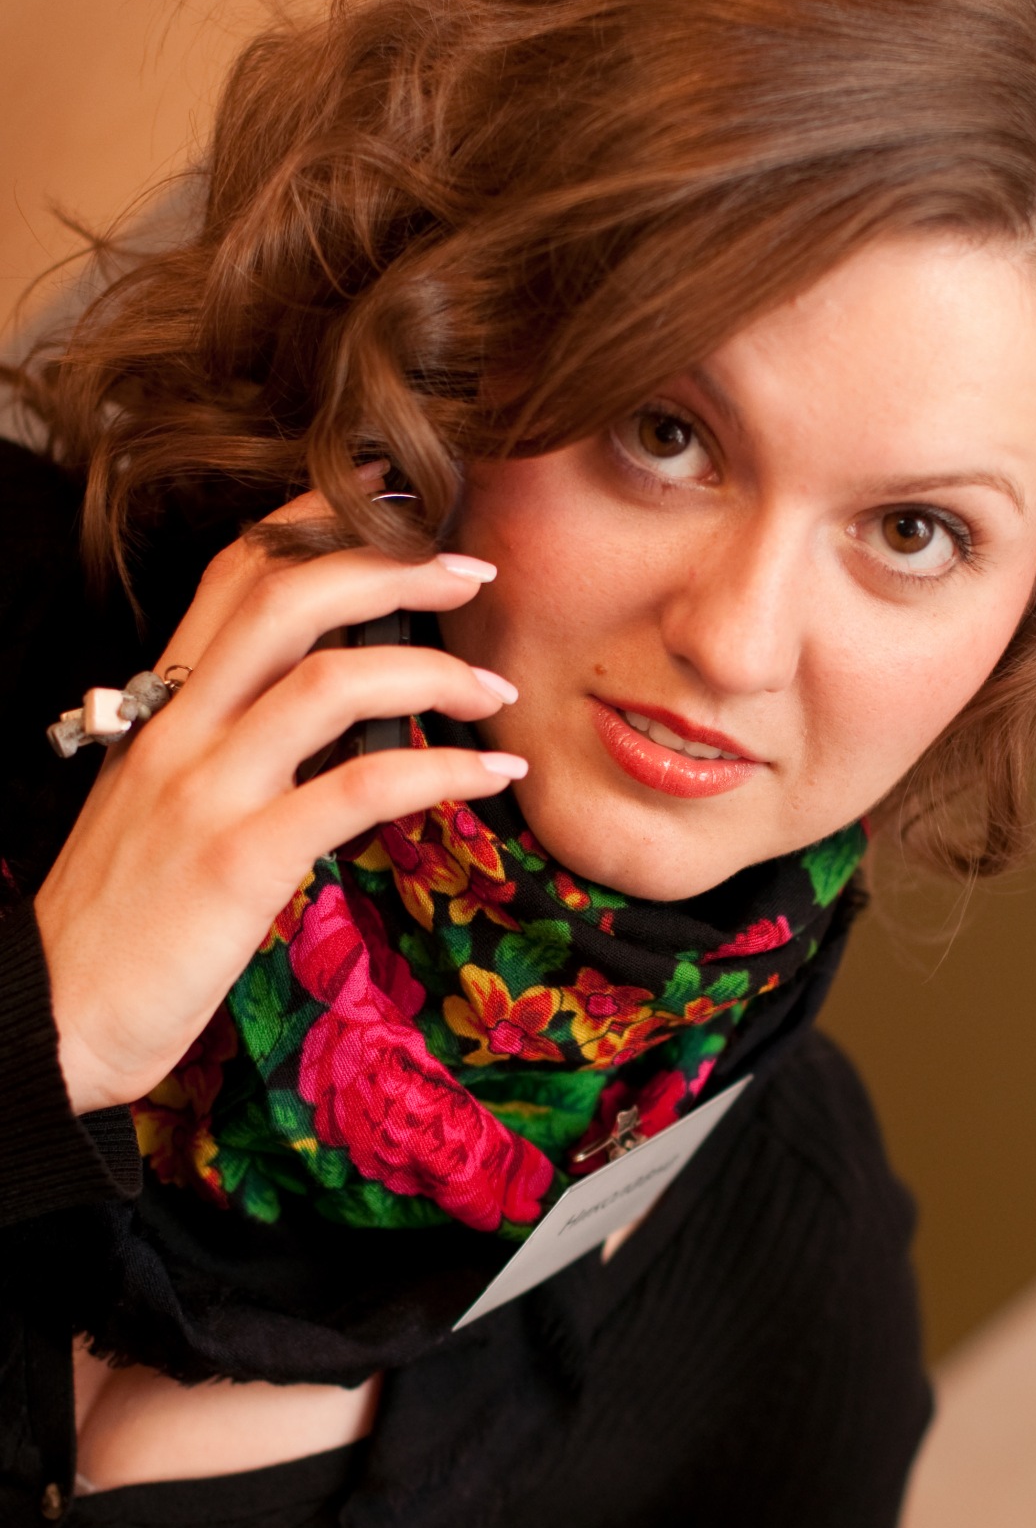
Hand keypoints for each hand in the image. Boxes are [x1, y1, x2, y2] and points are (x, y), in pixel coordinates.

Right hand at [35, 478, 525, 1115]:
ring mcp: (205, 791)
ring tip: (496, 691)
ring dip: (436, 675)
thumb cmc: (116, 924)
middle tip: (472, 572)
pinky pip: (359, 789)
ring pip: (332, 681)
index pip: (233, 577)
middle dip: (392, 567)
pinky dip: (443, 772)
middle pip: (287, 597)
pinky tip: (493, 777)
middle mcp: (177, 730)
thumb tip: (321, 728)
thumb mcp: (158, 811)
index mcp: (158, 710)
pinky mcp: (238, 862)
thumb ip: (223, 754)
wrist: (46, 1019)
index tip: (396, 508)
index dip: (316, 522)